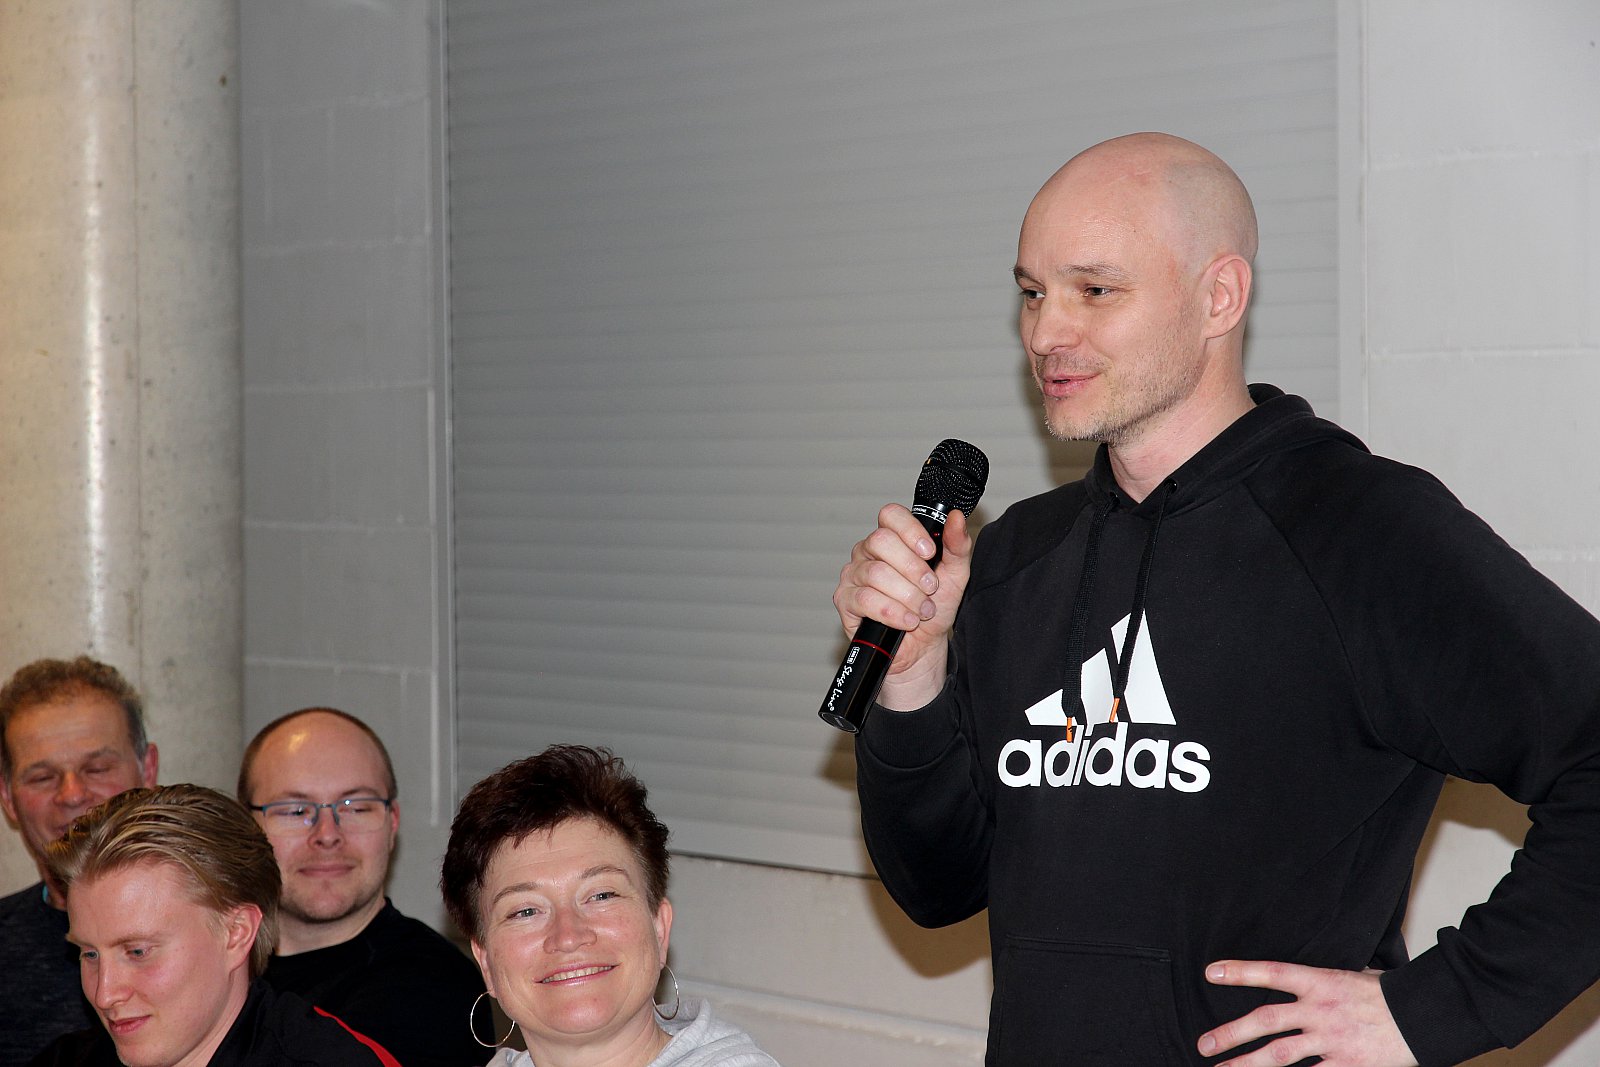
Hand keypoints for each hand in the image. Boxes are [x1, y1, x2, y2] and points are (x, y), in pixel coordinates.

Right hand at [832, 504, 972, 709]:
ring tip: (922, 610)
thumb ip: (957, 545)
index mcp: (893, 538)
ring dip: (907, 596)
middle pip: (881, 541)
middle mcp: (868, 551)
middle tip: (929, 588)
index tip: (929, 552)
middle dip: (912, 569)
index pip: (890, 515)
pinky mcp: (845, 600)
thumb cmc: (934, 607)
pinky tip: (907, 621)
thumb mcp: (954, 575)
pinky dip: (893, 612)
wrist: (923, 645)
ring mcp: (853, 574)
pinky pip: (865, 599)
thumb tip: (956, 517)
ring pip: (876, 573)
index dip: (910, 531)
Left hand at [1197, 960, 1416, 1066]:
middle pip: (1266, 1021)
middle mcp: (1320, 1010)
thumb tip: (1302, 984)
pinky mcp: (1347, 1065)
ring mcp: (1331, 1040)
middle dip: (1231, 1034)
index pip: (1272, 973)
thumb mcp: (1352, 976)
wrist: (1424, 1015)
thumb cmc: (1389, 994)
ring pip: (1280, 1055)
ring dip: (1247, 1064)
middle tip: (1205, 1044)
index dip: (1240, 972)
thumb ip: (1323, 984)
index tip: (1211, 973)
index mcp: (1320, 982)